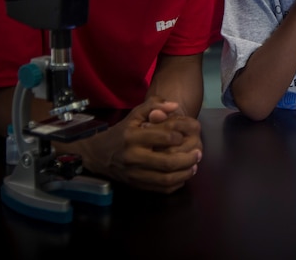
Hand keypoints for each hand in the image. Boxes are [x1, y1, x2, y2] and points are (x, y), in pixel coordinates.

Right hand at [80, 97, 201, 193]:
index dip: (180, 135)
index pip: (163, 136)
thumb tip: (174, 106)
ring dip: (185, 173)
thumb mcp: (134, 114)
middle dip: (188, 158)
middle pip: (167, 162)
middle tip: (198, 153)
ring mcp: (134, 173)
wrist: (96, 154)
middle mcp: (133, 156)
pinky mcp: (136, 185)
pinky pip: (160, 189)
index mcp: (133, 137)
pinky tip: (183, 176)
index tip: (188, 134)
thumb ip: (154, 105)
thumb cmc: (120, 132)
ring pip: (165, 179)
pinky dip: (175, 184)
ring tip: (195, 166)